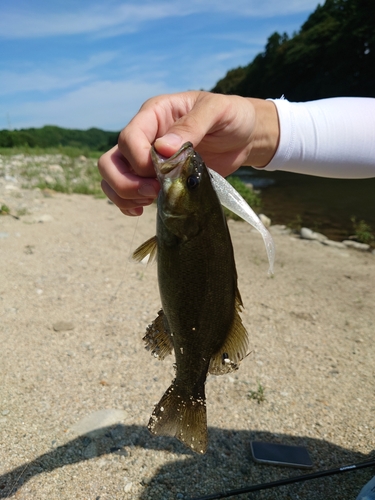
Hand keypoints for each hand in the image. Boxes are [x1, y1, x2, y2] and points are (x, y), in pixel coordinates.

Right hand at [98, 91, 278, 215]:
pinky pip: (126, 192)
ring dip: (125, 195)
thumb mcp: (217, 112)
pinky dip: (127, 204)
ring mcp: (145, 158)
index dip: (140, 161)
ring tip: (151, 202)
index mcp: (154, 114)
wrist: (245, 136)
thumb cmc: (232, 117)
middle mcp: (144, 135)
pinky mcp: (154, 178)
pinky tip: (143, 210)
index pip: (129, 138)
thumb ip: (192, 126)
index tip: (163, 174)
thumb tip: (162, 148)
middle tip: (154, 193)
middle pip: (111, 161)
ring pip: (112, 178)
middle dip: (127, 182)